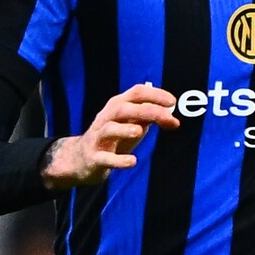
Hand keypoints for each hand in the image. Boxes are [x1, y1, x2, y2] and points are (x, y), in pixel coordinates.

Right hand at [41, 83, 178, 190]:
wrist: (81, 160)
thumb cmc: (113, 140)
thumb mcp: (132, 125)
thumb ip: (150, 120)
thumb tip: (173, 119)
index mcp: (117, 106)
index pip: (136, 93)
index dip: (155, 95)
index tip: (172, 102)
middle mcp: (106, 118)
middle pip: (124, 108)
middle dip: (148, 110)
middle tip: (168, 117)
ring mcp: (98, 138)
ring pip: (109, 128)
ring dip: (124, 129)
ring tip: (140, 131)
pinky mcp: (93, 157)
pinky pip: (105, 158)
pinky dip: (118, 160)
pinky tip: (132, 161)